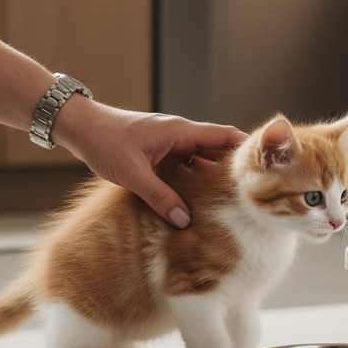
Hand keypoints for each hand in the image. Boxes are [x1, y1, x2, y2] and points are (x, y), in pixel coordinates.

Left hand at [50, 96, 244, 226]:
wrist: (80, 128)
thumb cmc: (105, 142)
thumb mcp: (133, 173)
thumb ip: (160, 197)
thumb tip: (185, 220)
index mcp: (180, 130)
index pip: (224, 136)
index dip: (247, 148)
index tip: (266, 164)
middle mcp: (180, 134)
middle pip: (217, 150)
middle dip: (233, 168)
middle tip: (252, 192)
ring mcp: (170, 143)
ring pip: (201, 160)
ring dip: (212, 177)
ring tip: (229, 201)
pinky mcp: (160, 153)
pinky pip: (185, 166)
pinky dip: (194, 180)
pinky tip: (197, 199)